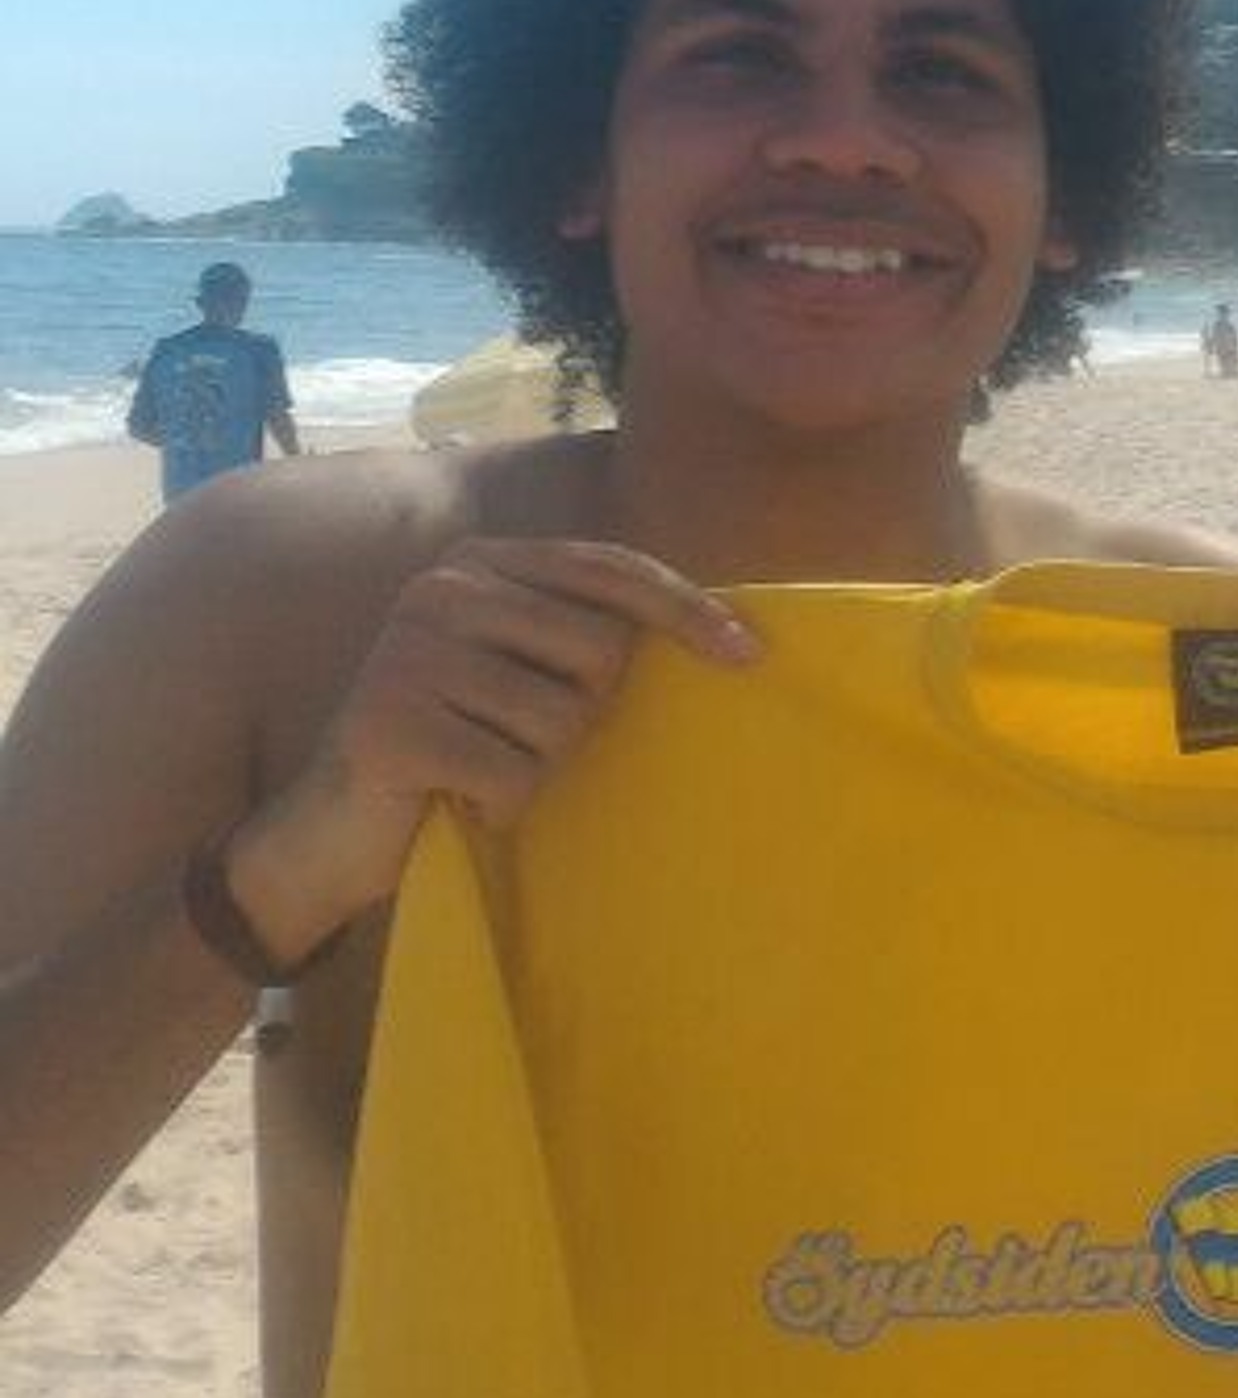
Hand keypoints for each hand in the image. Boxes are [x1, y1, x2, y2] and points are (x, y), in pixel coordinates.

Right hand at [227, 539, 760, 959]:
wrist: (329, 836)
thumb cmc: (454, 749)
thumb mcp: (524, 673)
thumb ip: (587, 631)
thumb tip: (724, 626)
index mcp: (479, 562)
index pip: (610, 568)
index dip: (686, 610)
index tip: (749, 655)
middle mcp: (440, 590)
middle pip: (601, 652)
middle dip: (583, 715)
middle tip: (517, 738)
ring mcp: (407, 654)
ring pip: (563, 721)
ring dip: (537, 765)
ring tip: (479, 768)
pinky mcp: (390, 728)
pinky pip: (515, 776)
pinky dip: (503, 805)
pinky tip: (456, 800)